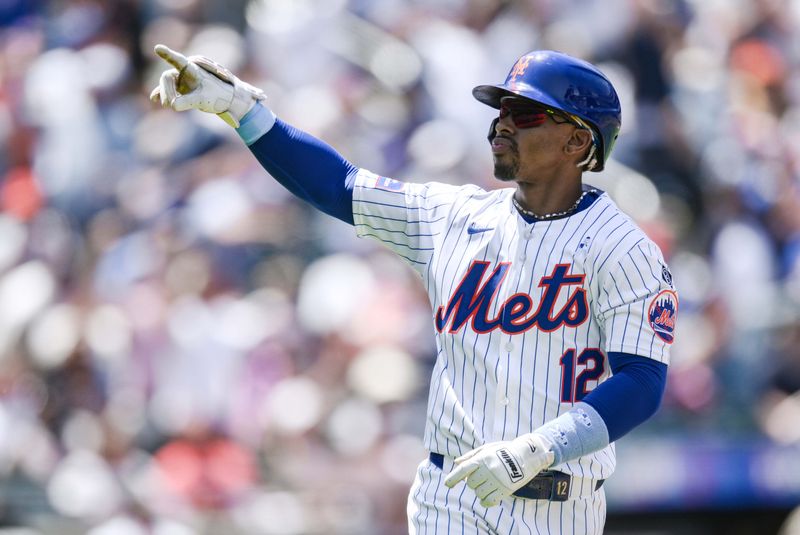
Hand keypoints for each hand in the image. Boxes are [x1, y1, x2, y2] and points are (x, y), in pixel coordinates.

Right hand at [149, 44, 265, 127]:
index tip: (158, 48)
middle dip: (166, 90)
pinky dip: (161, 94)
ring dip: (164, 94)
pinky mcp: (180, 89)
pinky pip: (166, 89)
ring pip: (165, 83)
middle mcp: (184, 72)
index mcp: (192, 69)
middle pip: (167, 77)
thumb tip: (173, 106)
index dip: (168, 55)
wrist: (224, 100)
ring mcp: (181, 80)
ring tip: (168, 105)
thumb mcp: (203, 100)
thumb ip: (188, 102)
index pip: (178, 60)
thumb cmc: (216, 96)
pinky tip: (154, 99)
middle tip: (169, 104)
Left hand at [444, 433, 554, 506]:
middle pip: (471, 483)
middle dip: (473, 482)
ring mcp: (497, 480)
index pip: (463, 470)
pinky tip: (488, 497)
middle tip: (482, 478)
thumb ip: (471, 456)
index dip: (453, 478)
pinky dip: (486, 501)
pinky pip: (489, 501)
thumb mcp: (487, 448)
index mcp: (482, 458)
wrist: (527, 454)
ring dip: (480, 491)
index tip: (447, 485)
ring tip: (488, 484)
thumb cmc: (505, 450)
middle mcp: (488, 469)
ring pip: (479, 493)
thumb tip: (456, 462)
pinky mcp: (505, 489)